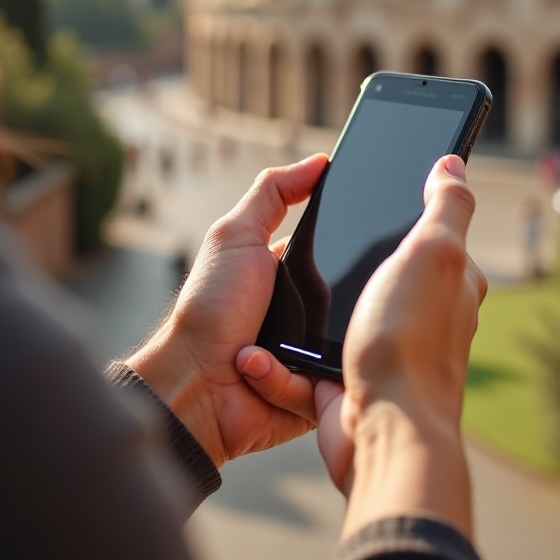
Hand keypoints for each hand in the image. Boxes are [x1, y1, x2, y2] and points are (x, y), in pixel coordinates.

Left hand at [126, 154, 327, 466]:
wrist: (191, 385)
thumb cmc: (209, 309)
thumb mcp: (237, 236)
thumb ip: (273, 193)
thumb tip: (320, 160)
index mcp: (295, 275)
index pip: (342, 254)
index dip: (354, 246)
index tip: (368, 240)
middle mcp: (309, 315)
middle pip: (357, 300)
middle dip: (346, 302)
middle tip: (320, 303)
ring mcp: (314, 359)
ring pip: (352, 345)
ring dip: (315, 346)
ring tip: (284, 346)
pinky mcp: (317, 399)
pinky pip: (333, 390)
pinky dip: (297, 381)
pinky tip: (269, 374)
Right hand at [314, 155, 486, 537]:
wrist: (384, 433)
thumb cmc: (410, 341)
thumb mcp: (435, 254)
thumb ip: (446, 206)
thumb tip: (453, 163)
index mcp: (451, 281)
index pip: (432, 229)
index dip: (404, 205)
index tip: (369, 189)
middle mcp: (426, 315)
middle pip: (380, 267)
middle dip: (345, 256)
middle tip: (310, 241)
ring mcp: (387, 349)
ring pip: (340, 310)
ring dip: (309, 307)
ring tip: (279, 292)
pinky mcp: (351, 380)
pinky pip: (310, 356)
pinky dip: (285, 357)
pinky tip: (264, 350)